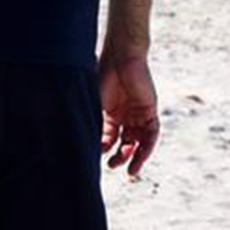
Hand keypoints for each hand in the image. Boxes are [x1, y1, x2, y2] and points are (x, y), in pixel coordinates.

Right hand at [98, 45, 160, 178]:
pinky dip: (147, 146)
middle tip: (112, 166)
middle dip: (120, 157)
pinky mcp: (150, 110)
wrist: (120, 58)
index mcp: (109, 114)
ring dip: (135, 156)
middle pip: (124, 143)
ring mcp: (138, 114)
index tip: (97, 155)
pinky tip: (141, 156)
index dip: (104, 149)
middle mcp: (125, 116)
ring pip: (139, 141)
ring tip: (131, 170)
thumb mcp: (94, 105)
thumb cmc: (103, 76)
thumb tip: (78, 144)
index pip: (108, 138)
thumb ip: (93, 124)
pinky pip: (152, 133)